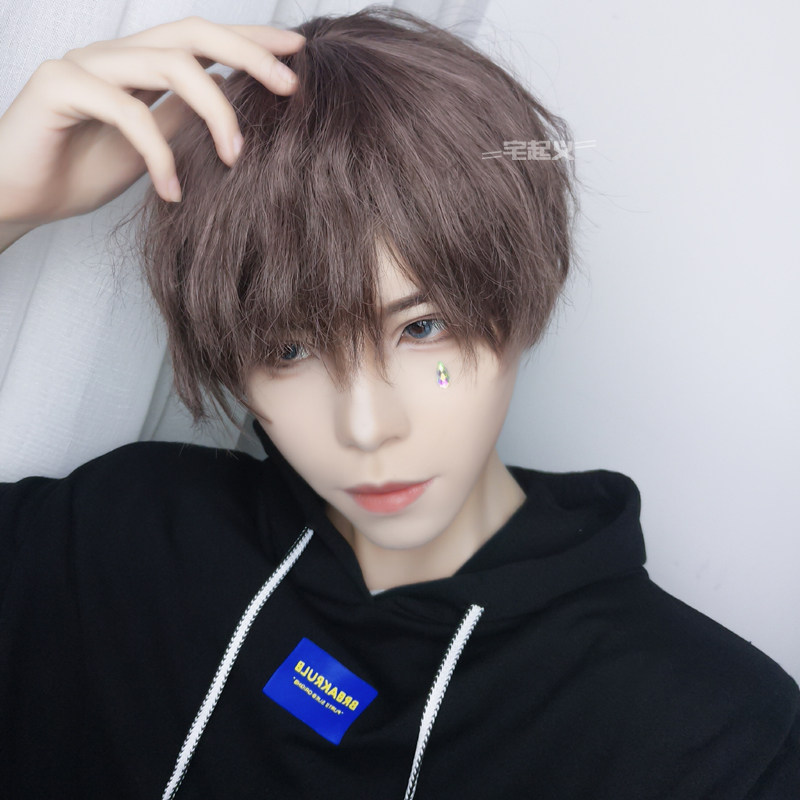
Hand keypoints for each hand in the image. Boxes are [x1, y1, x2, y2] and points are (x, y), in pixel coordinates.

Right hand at [0, 16, 304, 225]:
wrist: (18, 196)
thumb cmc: (80, 170)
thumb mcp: (152, 148)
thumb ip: (183, 121)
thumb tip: (232, 106)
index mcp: (139, 66)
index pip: (203, 41)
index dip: (251, 40)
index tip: (297, 52)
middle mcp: (116, 55)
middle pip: (193, 34)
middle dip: (248, 54)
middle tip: (291, 87)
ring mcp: (86, 64)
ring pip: (168, 62)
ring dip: (215, 110)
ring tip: (236, 157)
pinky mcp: (59, 87)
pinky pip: (127, 111)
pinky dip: (159, 154)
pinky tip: (174, 193)